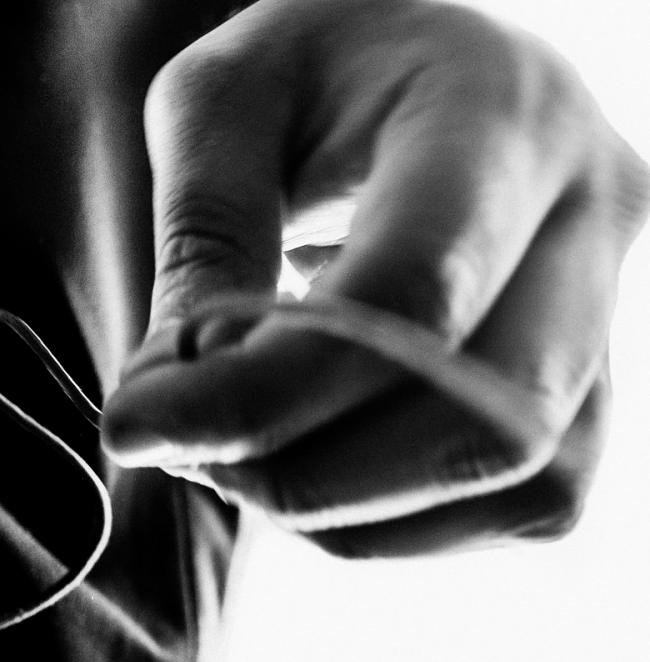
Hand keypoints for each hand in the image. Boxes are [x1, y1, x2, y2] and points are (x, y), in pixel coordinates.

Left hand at [102, 0, 648, 555]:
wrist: (414, 62)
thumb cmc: (309, 72)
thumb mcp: (221, 104)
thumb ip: (201, 242)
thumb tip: (164, 413)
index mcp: (498, 114)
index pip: (411, 293)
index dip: (263, 392)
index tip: (135, 424)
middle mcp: (590, 213)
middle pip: (487, 419)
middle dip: (305, 472)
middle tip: (188, 449)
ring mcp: (611, 307)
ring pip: (520, 484)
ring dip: (348, 511)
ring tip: (242, 452)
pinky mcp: (592, 384)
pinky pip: (519, 508)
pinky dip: (392, 523)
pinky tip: (312, 458)